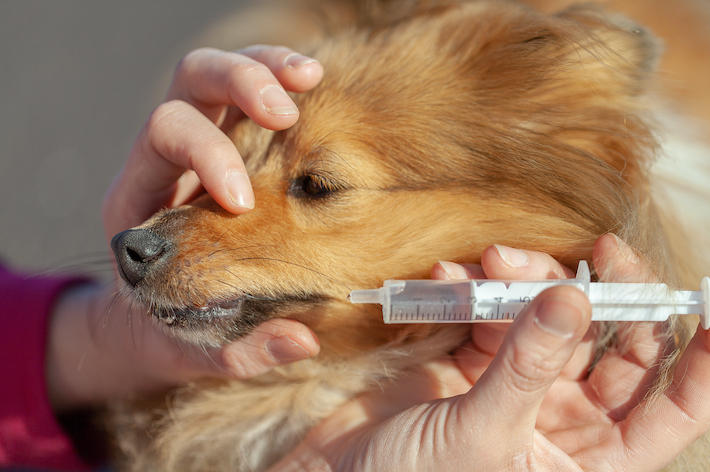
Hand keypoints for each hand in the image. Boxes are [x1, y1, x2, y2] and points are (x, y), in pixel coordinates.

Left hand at [48, 47, 323, 409]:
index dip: (207, 155)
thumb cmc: (165, 333)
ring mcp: (202, 146)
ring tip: (309, 77)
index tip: (246, 200)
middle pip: (190, 83)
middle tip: (286, 112)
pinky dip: (281, 80)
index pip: (165, 138)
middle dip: (237, 86)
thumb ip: (240, 350)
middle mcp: (167, 160)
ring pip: (219, 75)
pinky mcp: (235, 150)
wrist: (147, 322)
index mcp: (141, 197)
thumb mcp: (191, 349)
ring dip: (265, 67)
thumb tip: (301, 341)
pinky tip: (314, 85)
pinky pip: (251, 99)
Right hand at [268, 234, 709, 470]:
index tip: (707, 305)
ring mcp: (516, 382)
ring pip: (548, 316)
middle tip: (598, 250)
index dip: (701, 361)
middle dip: (607, 293)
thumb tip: (576, 297)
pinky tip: (449, 275)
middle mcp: (562, 417)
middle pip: (613, 343)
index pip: (673, 408)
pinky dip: (473, 288)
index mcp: (590, 457)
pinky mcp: (470, 358)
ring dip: (527, 281)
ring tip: (493, 262)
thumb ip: (528, 364)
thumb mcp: (483, 435)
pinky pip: (490, 310)